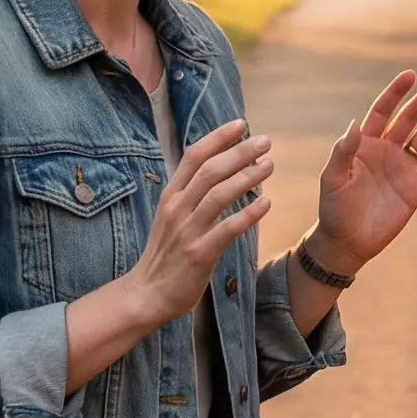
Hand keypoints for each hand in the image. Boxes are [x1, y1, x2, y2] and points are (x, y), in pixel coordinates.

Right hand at [127, 119, 272, 325]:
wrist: (147, 293)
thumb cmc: (166, 253)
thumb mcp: (171, 216)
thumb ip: (191, 194)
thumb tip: (219, 168)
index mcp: (170, 196)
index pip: (194, 157)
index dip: (218, 138)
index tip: (240, 124)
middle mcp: (177, 208)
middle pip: (210, 170)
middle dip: (239, 152)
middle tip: (265, 142)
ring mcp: (187, 230)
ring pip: (219, 194)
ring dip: (247, 177)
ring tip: (269, 166)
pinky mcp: (200, 253)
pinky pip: (227, 228)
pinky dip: (248, 214)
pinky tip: (266, 203)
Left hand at [310, 70, 416, 273]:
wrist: (347, 241)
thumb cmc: (334, 209)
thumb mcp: (332, 179)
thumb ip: (343, 152)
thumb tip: (355, 124)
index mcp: (364, 144)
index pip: (382, 111)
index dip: (395, 93)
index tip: (410, 75)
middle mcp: (386, 151)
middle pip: (408, 119)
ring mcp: (402, 168)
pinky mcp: (415, 188)